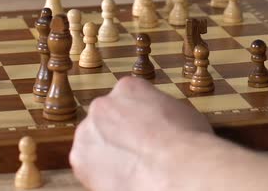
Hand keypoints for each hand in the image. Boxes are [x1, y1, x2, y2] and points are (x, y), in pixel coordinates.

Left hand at [69, 76, 213, 190]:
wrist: (178, 169)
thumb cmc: (188, 143)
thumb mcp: (182, 112)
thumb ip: (161, 110)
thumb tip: (162, 119)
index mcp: (129, 88)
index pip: (126, 101)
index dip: (137, 121)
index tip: (144, 134)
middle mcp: (103, 104)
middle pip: (106, 121)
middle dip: (118, 136)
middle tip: (136, 154)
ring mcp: (88, 130)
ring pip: (94, 143)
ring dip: (107, 155)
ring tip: (131, 169)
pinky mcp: (80, 158)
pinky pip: (87, 167)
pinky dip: (101, 175)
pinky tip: (122, 179)